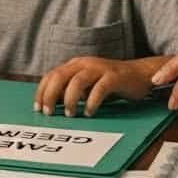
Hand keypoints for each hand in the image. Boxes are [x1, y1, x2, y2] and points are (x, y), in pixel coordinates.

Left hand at [34, 57, 155, 117]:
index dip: (42, 91)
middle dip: (51, 95)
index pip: (52, 75)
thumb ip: (71, 90)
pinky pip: (99, 88)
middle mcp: (85, 63)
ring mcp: (100, 68)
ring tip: (70, 114)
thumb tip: (52, 105)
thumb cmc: (110, 83)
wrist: (139, 74)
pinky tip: (89, 112)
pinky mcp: (114, 77)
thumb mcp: (86, 85)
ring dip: (70, 99)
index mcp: (75, 65)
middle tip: (49, 113)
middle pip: (60, 76)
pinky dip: (92, 102)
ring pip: (77, 81)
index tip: (38, 108)